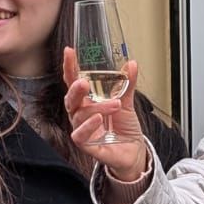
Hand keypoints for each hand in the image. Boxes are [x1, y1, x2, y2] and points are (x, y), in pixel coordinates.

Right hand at [63, 47, 149, 179]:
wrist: (134, 151)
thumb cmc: (125, 127)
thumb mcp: (127, 102)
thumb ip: (127, 84)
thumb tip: (131, 64)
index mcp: (87, 101)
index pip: (74, 82)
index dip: (70, 68)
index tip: (69, 52)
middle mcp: (81, 114)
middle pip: (70, 99)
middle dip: (75, 90)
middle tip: (84, 82)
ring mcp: (82, 129)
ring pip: (80, 116)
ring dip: (97, 108)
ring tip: (115, 104)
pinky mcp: (87, 145)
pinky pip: (79, 135)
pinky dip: (87, 127)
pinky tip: (98, 119)